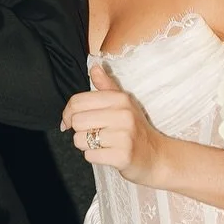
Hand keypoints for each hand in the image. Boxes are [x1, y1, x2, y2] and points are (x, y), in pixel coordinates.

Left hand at [61, 63, 167, 185]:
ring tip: (103, 143)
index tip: (69, 121)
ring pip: (80, 140)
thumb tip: (94, 67)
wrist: (156, 154)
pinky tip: (108, 153)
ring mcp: (123, 136)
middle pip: (76, 121)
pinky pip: (89, 156)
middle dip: (80, 130)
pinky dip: (94, 157)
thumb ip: (106, 86)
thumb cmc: (135, 128)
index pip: (77, 101)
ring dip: (87, 145)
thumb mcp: (124, 103)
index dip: (67, 113)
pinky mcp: (122, 156)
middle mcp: (123, 114)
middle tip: (95, 133)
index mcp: (120, 99)